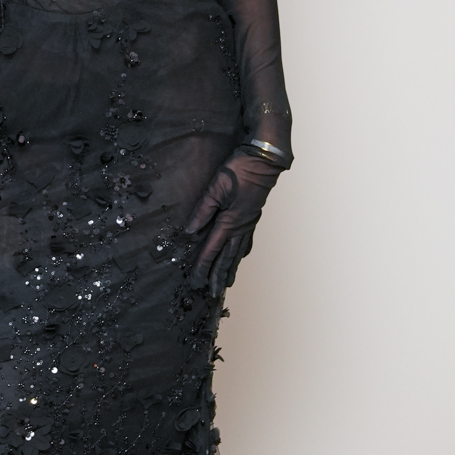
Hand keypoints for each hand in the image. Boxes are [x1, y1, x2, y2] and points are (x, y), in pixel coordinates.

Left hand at [185, 147, 284, 296]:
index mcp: (230, 222)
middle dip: (218, 276)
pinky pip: (246, 241)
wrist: (264, 161)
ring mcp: (249, 223)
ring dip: (231, 268)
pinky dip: (241, 253)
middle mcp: (241, 227)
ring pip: (238, 252)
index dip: (203, 267)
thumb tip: (190, 231)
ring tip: (227, 283)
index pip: (212, 250)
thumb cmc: (240, 170)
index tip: (197, 281)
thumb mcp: (216, 188)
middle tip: (213, 293)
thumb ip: (203, 210)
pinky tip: (240, 257)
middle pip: (227, 258)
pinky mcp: (252, 217)